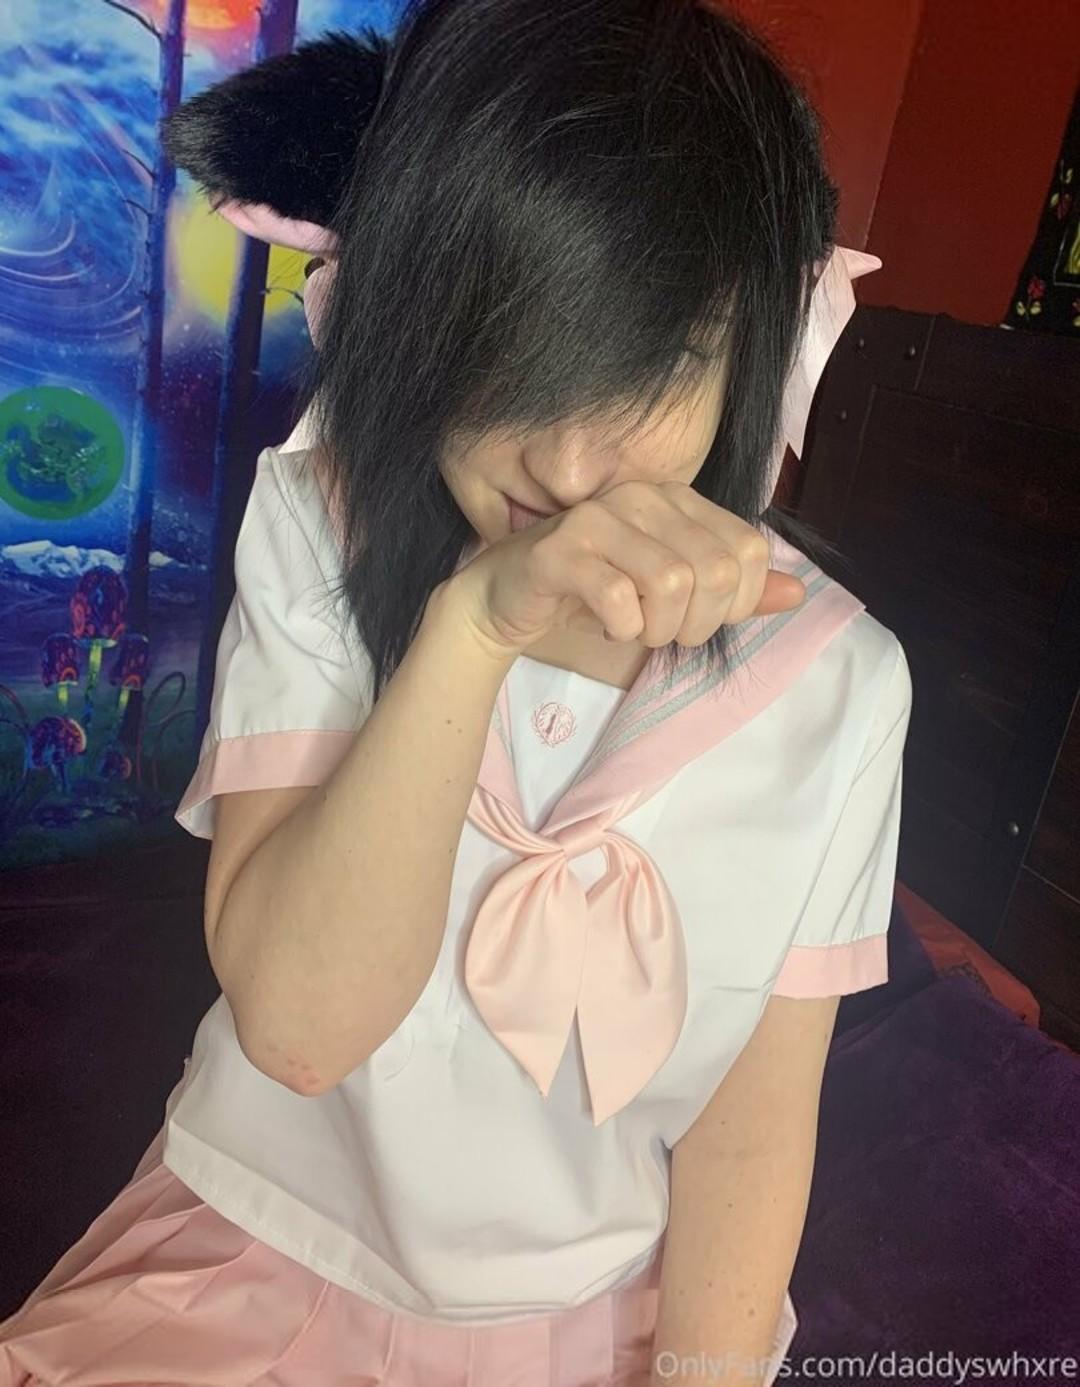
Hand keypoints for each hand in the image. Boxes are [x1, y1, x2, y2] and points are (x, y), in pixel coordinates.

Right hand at [450, 479, 805, 657]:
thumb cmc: (591, 593)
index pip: (749, 550)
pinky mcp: (561, 552)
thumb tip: (798, 594)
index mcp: (675, 499)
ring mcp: (599, 519)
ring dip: (659, 628)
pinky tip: (606, 624)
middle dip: (698, 623)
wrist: (504, 600)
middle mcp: (641, 497)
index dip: (738, 603)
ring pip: (672, 585)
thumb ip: (733, 592)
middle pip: (714, 572)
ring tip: (636, 629)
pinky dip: (621, 628)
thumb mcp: (672, 595)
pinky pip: (620, 600)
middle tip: (665, 632)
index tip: (700, 618)